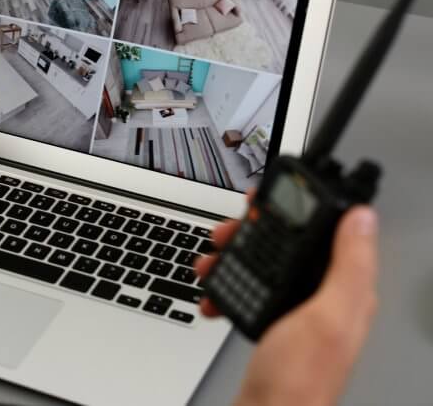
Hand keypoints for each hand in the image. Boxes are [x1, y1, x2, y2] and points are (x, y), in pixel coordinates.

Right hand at [196, 204, 377, 405]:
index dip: (302, 207)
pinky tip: (214, 292)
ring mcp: (296, 312)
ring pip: (262, 262)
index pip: (331, 232)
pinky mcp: (272, 323)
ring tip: (212, 260)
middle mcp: (323, 299)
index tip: (271, 194)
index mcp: (345, 292)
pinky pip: (246, 288)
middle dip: (254, 230)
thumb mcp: (328, 316)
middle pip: (289, 243)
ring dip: (232, 256)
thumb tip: (363, 218)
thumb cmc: (297, 382)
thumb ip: (348, 266)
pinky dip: (225, 285)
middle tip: (229, 230)